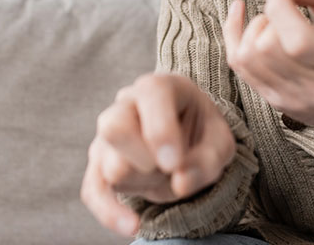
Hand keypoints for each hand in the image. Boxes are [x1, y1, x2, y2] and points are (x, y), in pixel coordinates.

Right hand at [80, 73, 236, 236]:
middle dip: (144, 158)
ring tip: (163, 174)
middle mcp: (126, 105)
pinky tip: (133, 226)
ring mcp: (108, 135)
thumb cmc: (202, 132)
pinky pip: (93, 190)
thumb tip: (180, 182)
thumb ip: (208, 158)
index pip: (150, 95)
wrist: (186, 137)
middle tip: (169, 166)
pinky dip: (110, 212)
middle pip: (114, 126)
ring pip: (109, 164)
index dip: (160, 131)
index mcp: (159, 87)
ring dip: (142, 181)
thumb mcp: (220, 141)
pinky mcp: (99, 165)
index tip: (174, 163)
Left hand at [224, 0, 313, 156]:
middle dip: (268, 17)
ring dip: (252, 30)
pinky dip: (234, 37)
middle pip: (266, 47)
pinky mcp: (274, 101)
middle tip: (284, 10)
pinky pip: (239, 68)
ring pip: (247, 58)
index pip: (297, 38)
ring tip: (272, 22)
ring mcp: (291, 98)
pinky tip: (239, 18)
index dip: (279, 5)